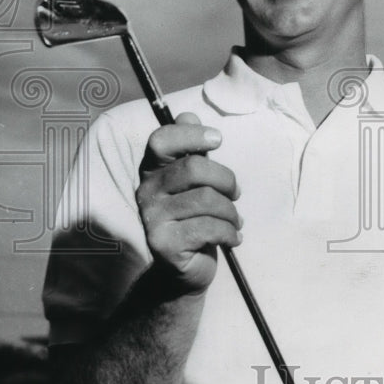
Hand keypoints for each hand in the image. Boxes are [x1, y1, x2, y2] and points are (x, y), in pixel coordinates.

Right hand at [136, 112, 241, 293]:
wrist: (184, 268)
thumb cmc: (195, 218)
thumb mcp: (196, 182)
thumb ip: (193, 151)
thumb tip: (188, 115)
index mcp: (153, 171)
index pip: (161, 140)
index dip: (191, 135)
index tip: (218, 139)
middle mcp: (146, 192)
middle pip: (194, 169)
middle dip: (227, 179)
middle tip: (236, 193)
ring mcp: (152, 218)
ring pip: (207, 200)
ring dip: (231, 212)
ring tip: (234, 221)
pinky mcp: (164, 243)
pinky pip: (209, 228)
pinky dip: (230, 232)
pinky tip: (233, 237)